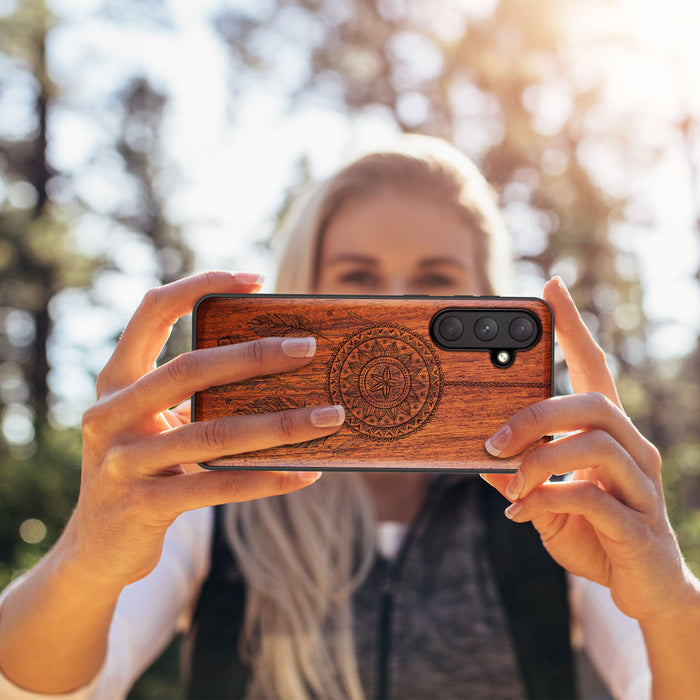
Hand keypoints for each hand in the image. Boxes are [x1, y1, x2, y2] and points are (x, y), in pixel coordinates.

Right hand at [65, 271, 343, 589]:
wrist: (96, 548)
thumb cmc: (142, 469)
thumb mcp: (153, 424)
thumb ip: (192, 397)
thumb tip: (278, 372)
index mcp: (116, 381)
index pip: (152, 312)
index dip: (200, 285)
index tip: (255, 279)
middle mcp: (111, 414)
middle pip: (190, 369)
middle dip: (254, 356)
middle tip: (308, 348)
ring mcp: (122, 462)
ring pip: (213, 434)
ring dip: (280, 424)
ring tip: (330, 416)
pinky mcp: (143, 506)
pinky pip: (218, 486)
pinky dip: (267, 478)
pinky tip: (306, 473)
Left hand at [481, 277, 695, 623]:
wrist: (643, 590)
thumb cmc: (594, 533)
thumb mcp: (546, 501)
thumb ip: (520, 478)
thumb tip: (482, 460)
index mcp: (609, 435)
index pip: (594, 368)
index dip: (574, 327)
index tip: (552, 288)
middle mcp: (633, 450)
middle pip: (591, 403)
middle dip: (536, 416)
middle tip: (492, 442)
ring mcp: (641, 486)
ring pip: (595, 443)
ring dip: (539, 460)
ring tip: (511, 483)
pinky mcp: (639, 525)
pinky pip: (592, 497)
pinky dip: (548, 499)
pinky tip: (524, 513)